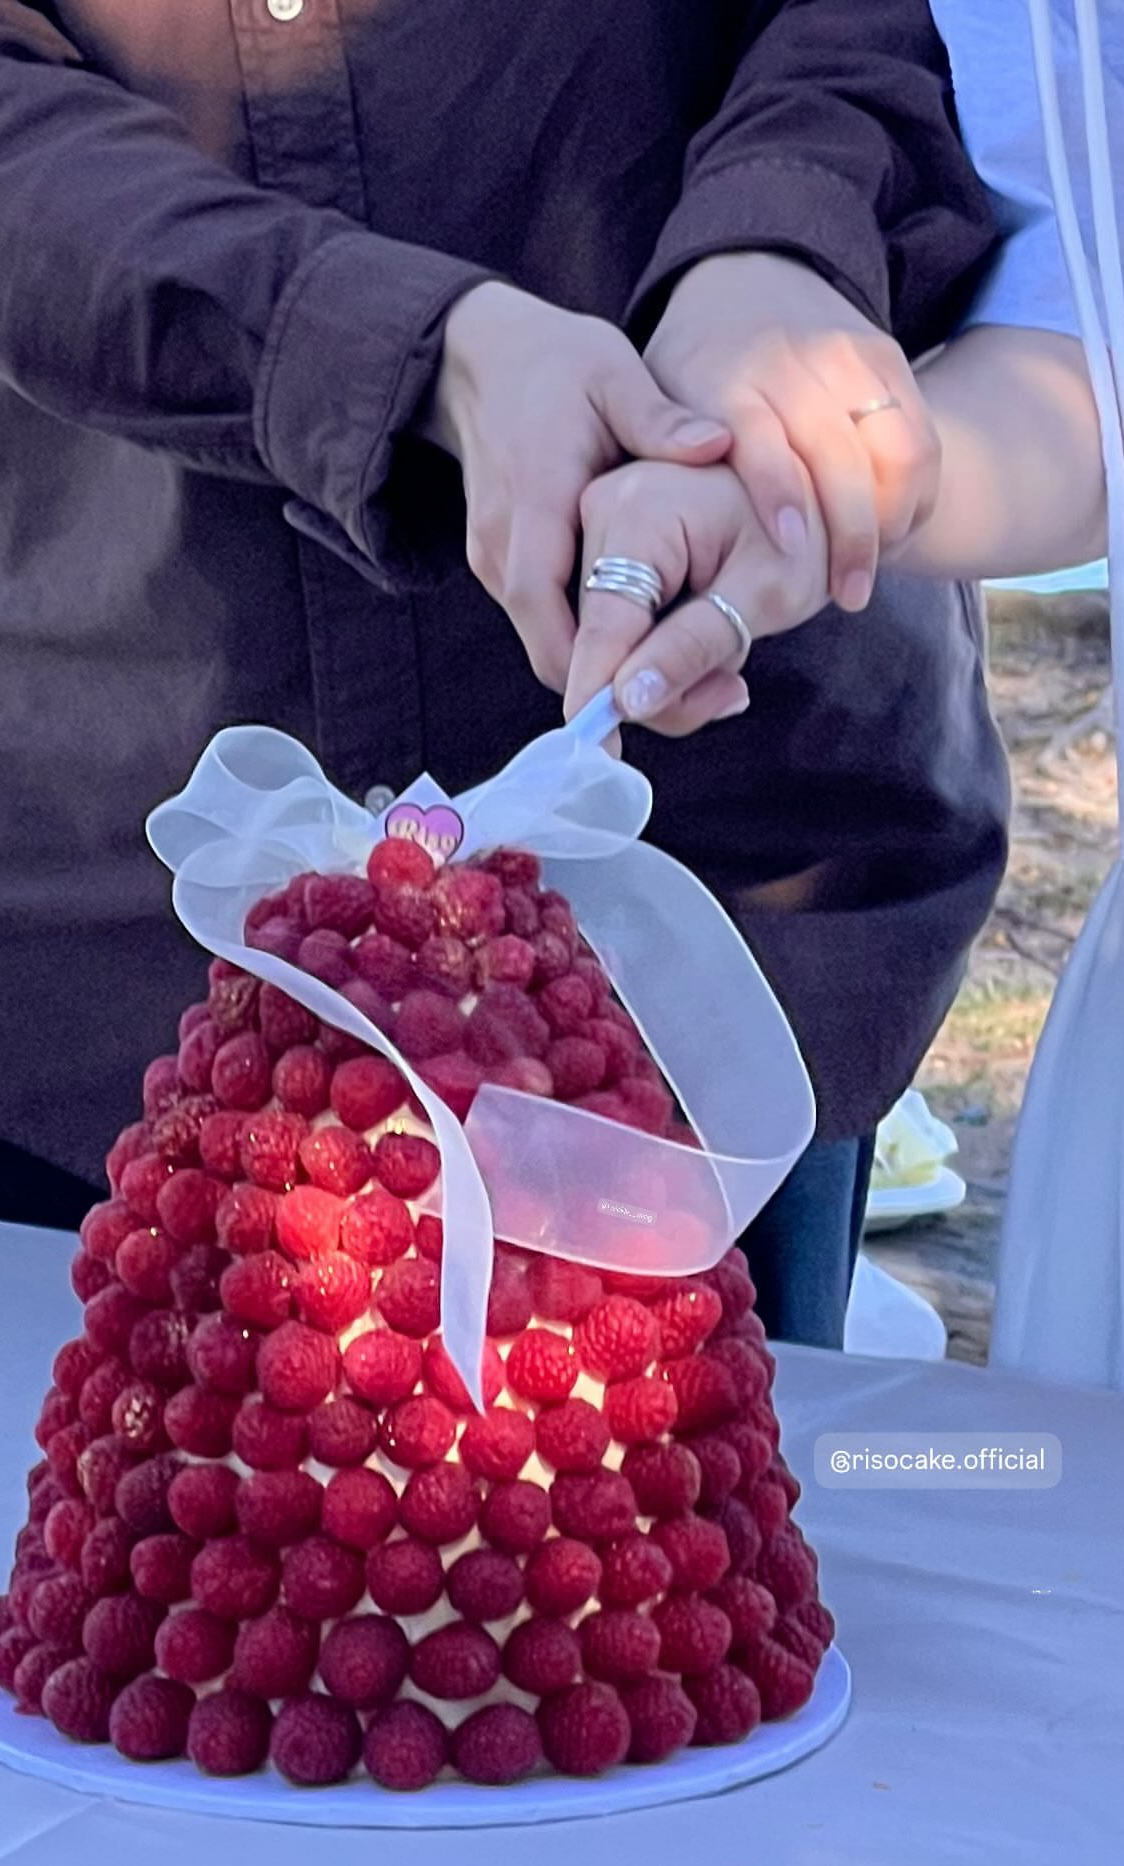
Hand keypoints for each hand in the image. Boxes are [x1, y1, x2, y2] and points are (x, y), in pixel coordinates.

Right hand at [428, 281, 729, 689]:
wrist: (483, 358)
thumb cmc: (556, 365)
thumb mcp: (614, 374)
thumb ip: (660, 418)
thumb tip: (717, 442)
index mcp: (532, 505)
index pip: (546, 610)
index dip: (589, 667)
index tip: (643, 707)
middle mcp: (503, 547)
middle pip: (553, 652)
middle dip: (619, 688)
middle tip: (704, 701)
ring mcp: (497, 561)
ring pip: (554, 645)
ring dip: (614, 670)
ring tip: (701, 678)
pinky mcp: (507, 566)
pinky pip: (552, 624)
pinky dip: (600, 642)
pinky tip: (662, 637)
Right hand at [564, 459, 828, 733]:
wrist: (823, 479)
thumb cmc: (807, 527)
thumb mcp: (763, 594)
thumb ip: (691, 649)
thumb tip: (626, 702)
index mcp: (635, 508)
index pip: (600, 624)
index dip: (595, 692)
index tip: (603, 753)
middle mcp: (598, 508)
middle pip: (595, 640)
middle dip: (651, 686)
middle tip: (727, 694)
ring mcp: (596, 524)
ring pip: (602, 639)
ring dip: (660, 669)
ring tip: (729, 649)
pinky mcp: (605, 544)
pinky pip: (613, 621)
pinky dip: (656, 647)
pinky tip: (704, 633)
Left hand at [643, 252, 939, 612]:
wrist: (746, 276)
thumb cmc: (690, 372)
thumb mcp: (653, 402)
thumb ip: (662, 456)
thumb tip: (665, 524)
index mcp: (726, 378)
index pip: (761, 439)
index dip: (779, 493)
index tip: (792, 549)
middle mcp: (792, 362)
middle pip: (839, 455)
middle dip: (850, 533)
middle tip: (848, 596)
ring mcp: (847, 356)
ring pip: (894, 448)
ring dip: (892, 520)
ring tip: (872, 571)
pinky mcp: (886, 356)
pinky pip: (919, 437)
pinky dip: (916, 494)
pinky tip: (895, 535)